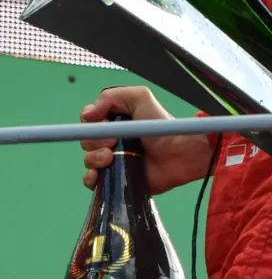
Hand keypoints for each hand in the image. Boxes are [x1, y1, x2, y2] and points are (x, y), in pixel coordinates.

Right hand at [80, 86, 212, 194]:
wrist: (178, 154)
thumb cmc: (162, 126)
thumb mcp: (140, 98)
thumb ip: (112, 97)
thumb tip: (86, 114)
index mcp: (115, 120)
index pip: (89, 121)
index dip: (92, 124)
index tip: (105, 126)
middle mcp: (113, 139)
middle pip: (87, 141)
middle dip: (94, 142)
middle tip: (114, 144)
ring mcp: (114, 159)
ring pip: (88, 160)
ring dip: (94, 159)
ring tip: (111, 158)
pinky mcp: (116, 179)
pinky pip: (93, 181)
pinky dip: (91, 178)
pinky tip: (100, 175)